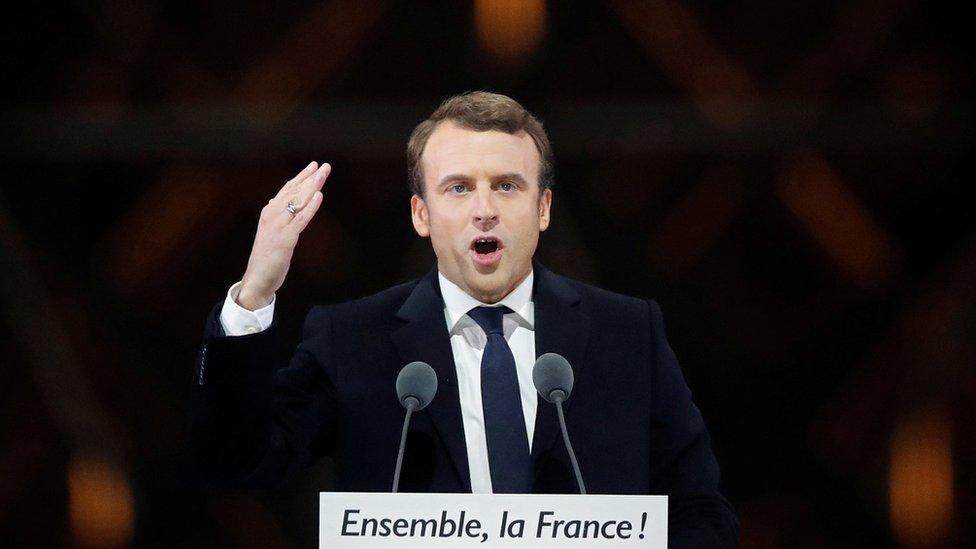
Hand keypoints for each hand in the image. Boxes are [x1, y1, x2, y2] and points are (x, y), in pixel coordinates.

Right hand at [237, 161, 329, 309]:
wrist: (257, 278)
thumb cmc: (266, 256)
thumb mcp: (272, 231)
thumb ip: (276, 215)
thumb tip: (278, 199)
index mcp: (270, 212)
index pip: (287, 189)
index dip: (301, 177)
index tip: (314, 165)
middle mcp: (272, 214)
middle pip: (294, 192)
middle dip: (310, 178)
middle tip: (324, 166)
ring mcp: (279, 226)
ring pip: (298, 202)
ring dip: (312, 187)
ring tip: (323, 174)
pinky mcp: (286, 238)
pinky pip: (301, 219)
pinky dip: (311, 207)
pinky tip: (319, 197)